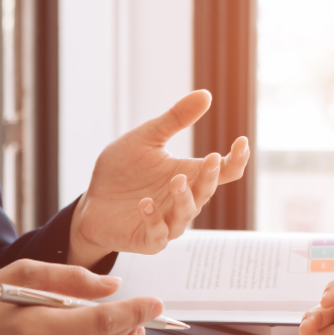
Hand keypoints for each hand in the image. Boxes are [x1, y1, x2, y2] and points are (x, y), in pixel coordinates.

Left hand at [69, 90, 249, 265]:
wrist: (92, 202)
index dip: (236, 159)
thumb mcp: (146, 139)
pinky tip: (145, 204)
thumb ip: (175, 120)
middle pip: (207, 191)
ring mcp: (167, 222)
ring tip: (176, 181)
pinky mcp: (147, 239)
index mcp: (188, 175)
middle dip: (209, 177)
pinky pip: (157, 234)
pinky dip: (154, 220)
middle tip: (209, 159)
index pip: (223, 171)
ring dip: (184, 199)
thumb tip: (205, 95)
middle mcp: (183, 200)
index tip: (241, 142)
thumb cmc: (122, 171)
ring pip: (186, 215)